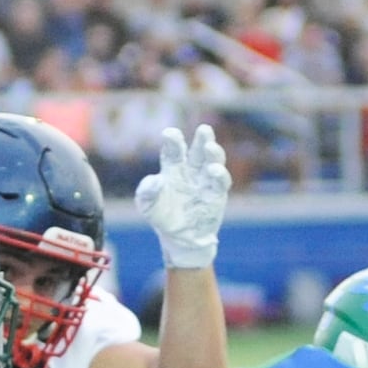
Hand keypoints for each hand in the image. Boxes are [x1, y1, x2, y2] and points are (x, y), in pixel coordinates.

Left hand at [134, 124, 230, 268]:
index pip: (174, 150)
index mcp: (173, 167)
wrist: (179, 238)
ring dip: (214, 153)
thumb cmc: (162, 216)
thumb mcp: (147, 205)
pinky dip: (220, 175)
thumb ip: (147, 192)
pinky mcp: (217, 195)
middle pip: (198, 150)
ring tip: (210, 147)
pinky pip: (221, 182)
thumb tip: (155, 181)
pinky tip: (215, 170)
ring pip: (213, 161)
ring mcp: (206, 181)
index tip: (169, 134)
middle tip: (204, 129)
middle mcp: (191, 170)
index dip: (173, 140)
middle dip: (202, 138)